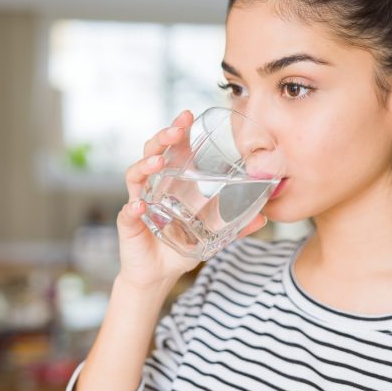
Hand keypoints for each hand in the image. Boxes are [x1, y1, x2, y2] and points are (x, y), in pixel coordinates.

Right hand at [116, 110, 267, 291]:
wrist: (158, 275)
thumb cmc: (180, 247)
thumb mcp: (212, 235)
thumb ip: (235, 226)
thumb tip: (264, 218)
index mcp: (171, 183)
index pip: (172, 150)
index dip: (178, 131)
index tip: (188, 116)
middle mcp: (152, 187)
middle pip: (152, 154)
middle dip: (162, 138)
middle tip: (176, 129)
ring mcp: (139, 203)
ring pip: (135, 176)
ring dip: (145, 166)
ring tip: (159, 162)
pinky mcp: (129, 225)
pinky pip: (127, 213)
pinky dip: (132, 209)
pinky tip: (139, 207)